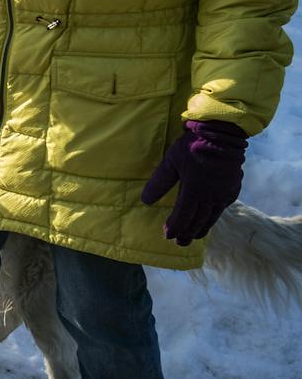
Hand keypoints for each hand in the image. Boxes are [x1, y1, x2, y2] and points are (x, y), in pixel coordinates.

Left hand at [141, 120, 247, 245]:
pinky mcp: (232, 190)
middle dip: (187, 233)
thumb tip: (146, 201)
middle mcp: (210, 197)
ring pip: (211, 217)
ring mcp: (223, 194)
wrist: (223, 135)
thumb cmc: (192, 146)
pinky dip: (213, 218)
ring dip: (201, 229)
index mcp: (194, 191)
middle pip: (197, 221)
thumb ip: (159, 182)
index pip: (183, 216)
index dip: (175, 227)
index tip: (167, 235)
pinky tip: (209, 220)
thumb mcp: (171, 162)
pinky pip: (221, 209)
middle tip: (180, 242)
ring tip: (194, 237)